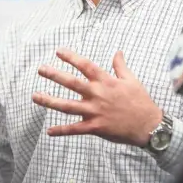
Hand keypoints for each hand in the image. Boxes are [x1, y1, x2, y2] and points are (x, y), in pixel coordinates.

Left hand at [32, 48, 162, 146]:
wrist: (148, 125)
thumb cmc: (140, 101)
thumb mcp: (131, 80)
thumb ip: (121, 66)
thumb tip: (118, 52)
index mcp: (105, 81)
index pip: (85, 65)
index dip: (71, 57)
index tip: (58, 51)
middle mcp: (97, 94)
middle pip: (71, 83)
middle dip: (54, 75)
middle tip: (41, 69)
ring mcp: (94, 111)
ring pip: (67, 106)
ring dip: (50, 101)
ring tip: (35, 97)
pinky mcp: (95, 127)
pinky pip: (74, 129)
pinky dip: (61, 131)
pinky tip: (49, 131)